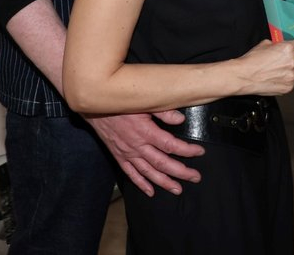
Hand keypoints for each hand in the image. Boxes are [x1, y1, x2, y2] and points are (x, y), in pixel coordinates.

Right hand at [86, 112, 204, 196]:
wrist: (94, 105)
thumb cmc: (119, 102)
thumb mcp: (142, 102)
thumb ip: (162, 111)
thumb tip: (181, 119)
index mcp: (145, 132)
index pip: (170, 145)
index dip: (187, 150)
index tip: (199, 152)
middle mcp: (137, 146)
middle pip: (162, 163)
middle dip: (181, 172)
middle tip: (195, 177)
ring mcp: (128, 153)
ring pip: (148, 172)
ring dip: (164, 182)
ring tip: (177, 189)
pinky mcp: (119, 156)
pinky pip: (131, 173)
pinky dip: (141, 184)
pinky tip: (150, 191)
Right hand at [235, 37, 293, 95]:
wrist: (244, 76)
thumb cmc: (252, 60)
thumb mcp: (266, 45)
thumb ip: (278, 46)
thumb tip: (282, 47)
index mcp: (288, 48)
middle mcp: (293, 62)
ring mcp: (292, 77)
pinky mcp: (288, 88)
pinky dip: (293, 82)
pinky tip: (284, 80)